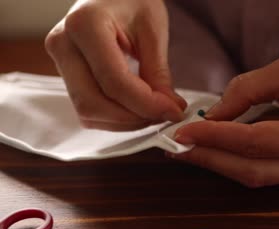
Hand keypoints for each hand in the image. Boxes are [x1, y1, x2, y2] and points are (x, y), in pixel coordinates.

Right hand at [45, 0, 186, 130]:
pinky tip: (137, 108)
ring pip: (88, 112)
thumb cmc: (133, 0)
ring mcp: (60, 61)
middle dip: (134, 118)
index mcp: (85, 25)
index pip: (114, 81)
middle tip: (165, 114)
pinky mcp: (66, 75)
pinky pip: (87, 110)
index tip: (173, 110)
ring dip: (125, 121)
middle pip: (94, 103)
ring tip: (154, 111)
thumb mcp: (153, 29)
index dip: (146, 104)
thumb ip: (158, 72)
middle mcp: (63, 44)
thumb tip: (168, 109)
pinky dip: (114, 118)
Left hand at [169, 16, 278, 186]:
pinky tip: (218, 149)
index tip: (181, 131)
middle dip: (210, 158)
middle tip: (176, 146)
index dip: (213, 138)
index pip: (252, 144)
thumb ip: (243, 94)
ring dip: (221, 163)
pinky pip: (268, 171)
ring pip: (258, 175)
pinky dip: (240, 161)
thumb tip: (210, 117)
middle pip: (252, 170)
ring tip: (191, 148)